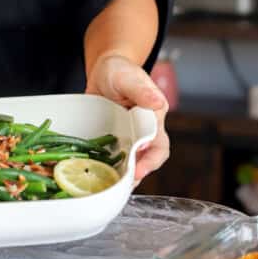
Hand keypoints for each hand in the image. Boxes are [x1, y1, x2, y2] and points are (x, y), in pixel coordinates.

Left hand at [85, 53, 169, 181]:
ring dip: (125, 176)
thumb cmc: (120, 70)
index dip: (150, 160)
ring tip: (112, 188)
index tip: (138, 169)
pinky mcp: (116, 140)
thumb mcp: (128, 77)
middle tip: (123, 186)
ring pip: (133, 162)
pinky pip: (116, 158)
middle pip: (149, 159)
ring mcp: (130, 137)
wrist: (104, 71)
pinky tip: (98, 178)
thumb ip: (141, 90)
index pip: (158, 144)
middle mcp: (146, 130)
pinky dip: (110, 169)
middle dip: (139, 174)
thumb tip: (157, 103)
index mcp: (154, 115)